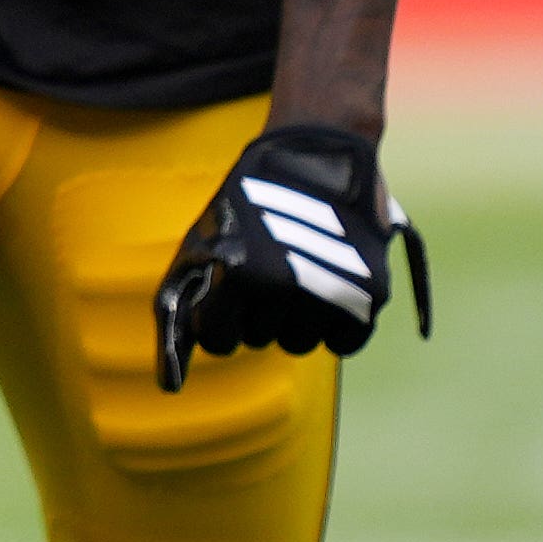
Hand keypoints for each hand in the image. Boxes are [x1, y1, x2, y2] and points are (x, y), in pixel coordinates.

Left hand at [158, 122, 432, 390]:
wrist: (314, 157)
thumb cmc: (246, 207)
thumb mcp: (200, 245)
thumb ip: (180, 308)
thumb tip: (170, 384)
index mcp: (238, 274)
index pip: (220, 340)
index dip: (220, 323)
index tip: (226, 297)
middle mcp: (285, 286)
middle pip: (261, 340)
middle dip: (257, 314)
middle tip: (265, 270)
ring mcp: (331, 290)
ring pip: (301, 345)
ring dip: (295, 320)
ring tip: (295, 273)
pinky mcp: (371, 292)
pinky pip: (345, 343)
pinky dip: (335, 326)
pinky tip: (326, 290)